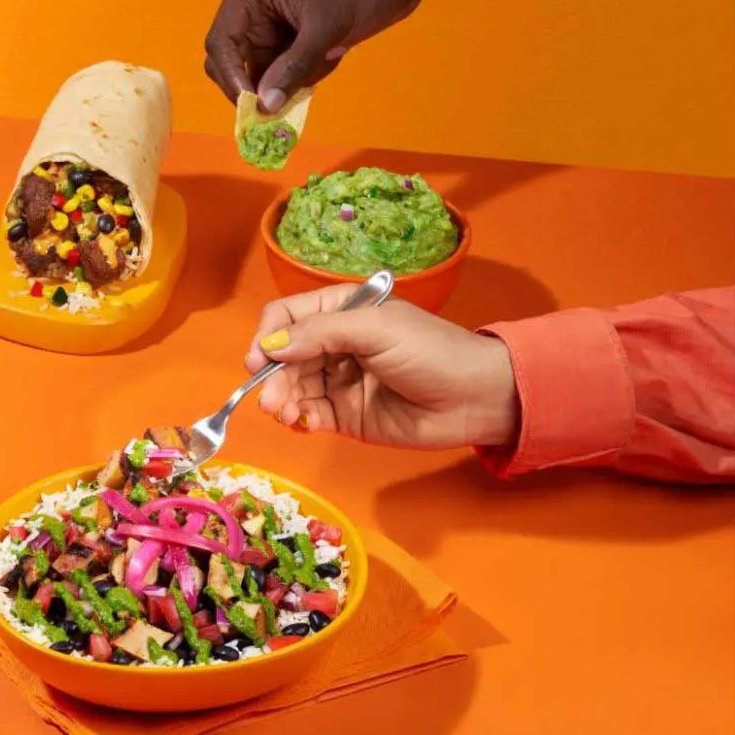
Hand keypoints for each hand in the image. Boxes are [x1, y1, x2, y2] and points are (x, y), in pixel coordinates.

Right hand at [204, 0, 446, 111]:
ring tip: (328, 55)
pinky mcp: (295, 35)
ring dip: (290, 79)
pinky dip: (305, 74)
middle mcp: (256, 9)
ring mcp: (275, 23)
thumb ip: (294, 67)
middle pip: (235, 61)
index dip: (231, 77)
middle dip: (258, 85)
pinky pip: (287, 68)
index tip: (252, 107)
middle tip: (279, 109)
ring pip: (264, 70)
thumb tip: (266, 105)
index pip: (222, 43)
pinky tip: (333, 52)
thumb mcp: (327, 26)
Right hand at [246, 285, 520, 449]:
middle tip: (272, 400)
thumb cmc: (432, 352)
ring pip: (291, 387)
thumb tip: (271, 347)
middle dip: (273, 377)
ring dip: (281, 400)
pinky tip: (301, 423)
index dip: (268, 335)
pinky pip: (308, 415)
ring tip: (286, 415)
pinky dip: (297, 419)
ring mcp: (338, 381)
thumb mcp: (376, 329)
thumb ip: (321, 334)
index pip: (287, 316)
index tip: (258, 359)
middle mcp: (335, 343)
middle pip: (284, 356)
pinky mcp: (345, 415)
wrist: (475, 399)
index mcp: (342, 310)